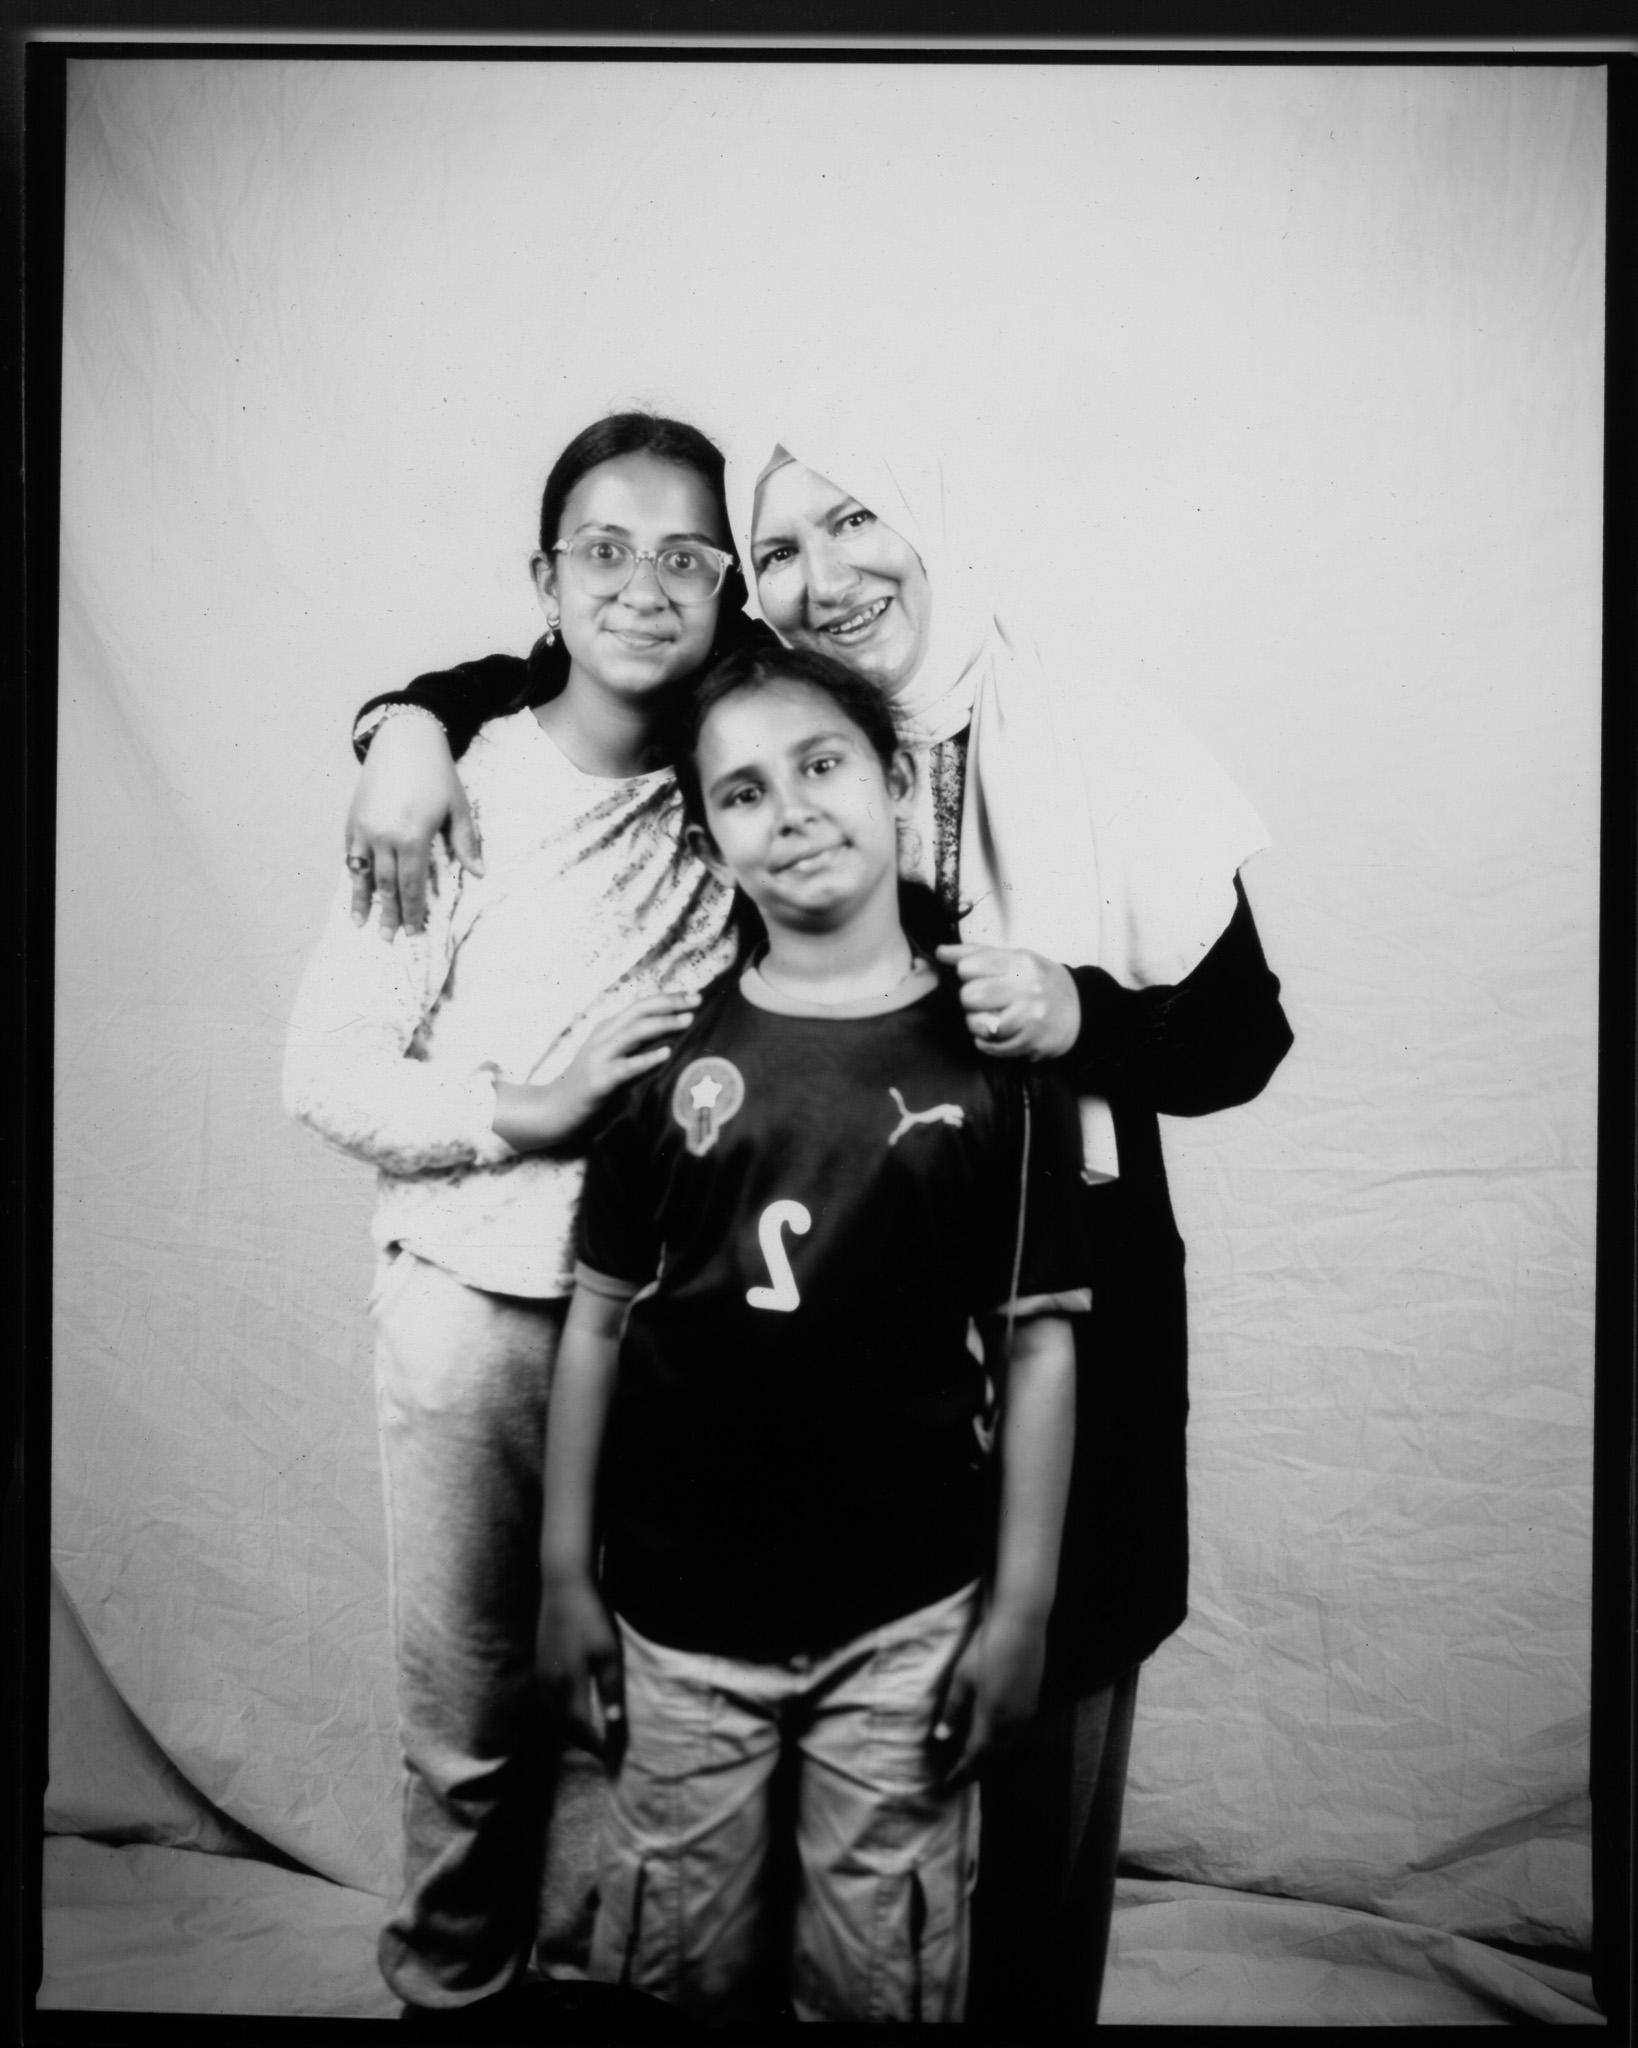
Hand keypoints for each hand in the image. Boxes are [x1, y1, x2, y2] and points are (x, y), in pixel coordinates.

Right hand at [344, 715, 482, 939]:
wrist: (404, 738)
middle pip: (387, 886)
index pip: (412, 885)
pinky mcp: (352, 818)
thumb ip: (466, 842)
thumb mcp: (459, 807)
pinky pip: (351, 854)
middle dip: (388, 914)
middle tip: (388, 940)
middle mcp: (384, 836)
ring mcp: (364, 828)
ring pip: (363, 874)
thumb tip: (479, 874)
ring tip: (360, 925)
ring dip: (362, 901)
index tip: (414, 933)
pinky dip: (352, 874)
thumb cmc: (437, 773)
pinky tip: (354, 888)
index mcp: (413, 837)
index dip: (413, 912)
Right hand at [493, 994, 699, 1149]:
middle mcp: (603, 1036)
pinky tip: (665, 1055)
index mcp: (608, 1028)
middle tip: (697, 1001)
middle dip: (669, 1003)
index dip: (667, 998)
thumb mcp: (612, 1055)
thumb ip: (634, 1042)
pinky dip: (646, 1059)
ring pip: (633, 1032)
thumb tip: (669, 1032)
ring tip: (687, 1021)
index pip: (641, 1005)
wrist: (557, 1108)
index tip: (694, 995)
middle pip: (639, 1011)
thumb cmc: (592, 1082)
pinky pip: (626, 1067)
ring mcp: (599, 1057)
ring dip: (662, 1024)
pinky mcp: (599, 1081)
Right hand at [536, 1574, 624, 1762]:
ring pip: (555, 1713)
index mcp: (567, 1687)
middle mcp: (550, 1686)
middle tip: (603, 1751)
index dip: (596, 1746)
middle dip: (584, 1742)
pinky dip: (563, 1711)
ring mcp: (542, 1674)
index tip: (612, 1758)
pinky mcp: (540, 1662)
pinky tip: (573, 1706)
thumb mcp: (609, 1654)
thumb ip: (611, 1690)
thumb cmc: (592, 1618)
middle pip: (566, 1726)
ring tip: (591, 1734)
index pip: (581, 1729)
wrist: (564, 1584)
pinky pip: (550, 1699)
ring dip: (572, 1728)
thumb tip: (614, 1723)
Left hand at [930, 1601, 1048, 1786]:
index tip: (946, 1783)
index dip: (960, 1773)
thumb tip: (941, 1737)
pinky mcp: (1033, 1702)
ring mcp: (1026, 1713)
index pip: (975, 1758)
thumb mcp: (962, 1678)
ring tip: (974, 1763)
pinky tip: (995, 1739)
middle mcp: (1013, 1723)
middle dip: (975, 1770)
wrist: (1021, 1625)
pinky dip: (1003, 1745)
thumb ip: (953, 1710)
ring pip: (1008, 1748)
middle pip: (993, 1758)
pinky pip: (1017, 1736)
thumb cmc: (986, 1648)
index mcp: (992, 1719)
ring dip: (990, 1759)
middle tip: (959, 1777)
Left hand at [934, 945, 1080, 1059]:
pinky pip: (990, 1046)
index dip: (965, 974)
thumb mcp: (1014, 959)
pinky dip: (987, 1042)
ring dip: (977, 1024)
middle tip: (983, 1001)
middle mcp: (1027, 988)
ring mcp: (1030, 1017)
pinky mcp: (1030, 1042)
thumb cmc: (1040, 982)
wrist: (1080, 1010)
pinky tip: (996, 1034)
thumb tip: (940, 952)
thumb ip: (976, 953)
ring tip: (989, 1018)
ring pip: (978, 1024)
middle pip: (970, 996)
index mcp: (1021, 962)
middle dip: (970, 1001)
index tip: (976, 977)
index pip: (969, 966)